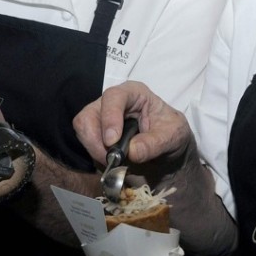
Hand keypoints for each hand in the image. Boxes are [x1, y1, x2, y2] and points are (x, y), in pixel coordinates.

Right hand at [74, 82, 192, 170]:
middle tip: (112, 159)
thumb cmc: (171, 133)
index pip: (114, 97)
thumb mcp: (173, 136)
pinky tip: (111, 162)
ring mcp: (101, 116)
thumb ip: (154, 143)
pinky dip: (94, 154)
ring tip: (114, 162)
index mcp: (134, 93)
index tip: (112, 141)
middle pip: (90, 113)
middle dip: (96, 139)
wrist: (168, 149)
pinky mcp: (96, 132)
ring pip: (83, 127)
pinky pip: (85, 141)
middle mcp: (113, 101)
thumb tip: (132, 152)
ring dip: (94, 148)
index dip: (110, 117)